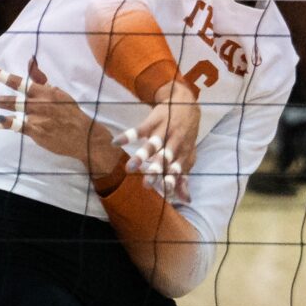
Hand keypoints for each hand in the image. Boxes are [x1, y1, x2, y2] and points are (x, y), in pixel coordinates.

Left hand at [0, 59, 123, 178]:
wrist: (83, 135)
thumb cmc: (69, 112)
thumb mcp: (56, 92)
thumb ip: (40, 78)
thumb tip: (30, 60)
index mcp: (44, 90)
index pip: (18, 80)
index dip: (0, 74)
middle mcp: (38, 102)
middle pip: (8, 98)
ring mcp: (36, 116)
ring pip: (9, 113)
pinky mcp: (36, 131)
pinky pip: (18, 125)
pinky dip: (8, 123)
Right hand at [111, 80, 199, 201]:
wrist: (187, 105)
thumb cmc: (186, 136)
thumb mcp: (188, 155)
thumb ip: (184, 178)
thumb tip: (186, 200)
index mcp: (182, 154)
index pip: (177, 169)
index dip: (172, 180)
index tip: (166, 193)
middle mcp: (173, 143)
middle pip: (165, 159)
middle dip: (156, 171)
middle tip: (146, 185)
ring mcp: (163, 131)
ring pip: (152, 145)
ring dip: (141, 156)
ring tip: (129, 168)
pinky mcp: (153, 121)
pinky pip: (139, 129)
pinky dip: (128, 135)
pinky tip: (117, 142)